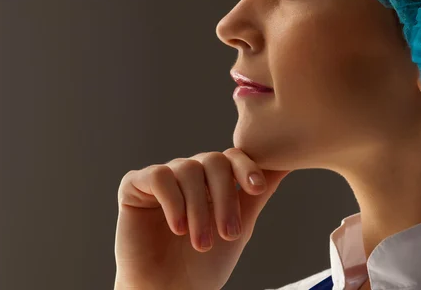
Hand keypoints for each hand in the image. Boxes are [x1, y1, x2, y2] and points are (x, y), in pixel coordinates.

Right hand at [114, 147, 290, 289]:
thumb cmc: (203, 265)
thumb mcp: (239, 225)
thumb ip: (256, 193)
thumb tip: (286, 163)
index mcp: (210, 180)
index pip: (231, 157)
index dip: (245, 167)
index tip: (256, 188)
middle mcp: (186, 174)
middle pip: (212, 161)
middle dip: (224, 198)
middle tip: (228, 235)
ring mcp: (161, 178)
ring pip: (186, 169)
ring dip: (199, 209)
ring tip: (201, 243)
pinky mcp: (134, 186)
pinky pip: (157, 176)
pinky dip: (172, 201)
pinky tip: (177, 227)